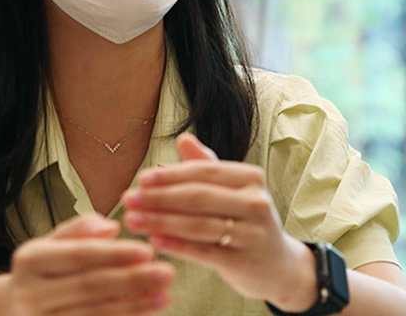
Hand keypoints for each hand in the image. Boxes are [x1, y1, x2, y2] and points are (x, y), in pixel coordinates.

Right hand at [7, 213, 174, 315]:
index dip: (115, 254)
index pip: (79, 255)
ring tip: (165, 295)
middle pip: (90, 286)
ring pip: (95, 313)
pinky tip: (146, 313)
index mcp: (29, 260)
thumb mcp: (54, 242)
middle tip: (167, 273)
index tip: (148, 251)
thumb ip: (80, 230)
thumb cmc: (45, 269)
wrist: (16, 308)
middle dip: (132, 279)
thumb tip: (111, 228)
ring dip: (135, 305)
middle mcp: (29, 294)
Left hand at [121, 133, 310, 306]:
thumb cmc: (246, 221)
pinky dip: (176, 245)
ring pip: (198, 225)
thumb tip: (183, 139)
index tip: (140, 179)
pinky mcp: (244, 262)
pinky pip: (203, 252)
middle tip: (127, 199)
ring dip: (160, 221)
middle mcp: (256, 202)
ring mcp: (253, 233)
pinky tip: (153, 241)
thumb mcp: (233, 190)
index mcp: (251, 178)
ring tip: (132, 220)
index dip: (170, 175)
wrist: (278, 266)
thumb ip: (207, 166)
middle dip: (158, 198)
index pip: (204, 172)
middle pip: (198, 197)